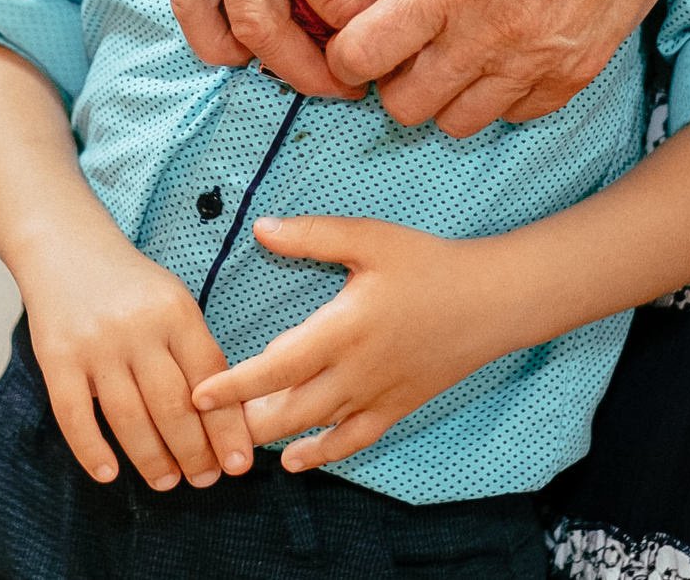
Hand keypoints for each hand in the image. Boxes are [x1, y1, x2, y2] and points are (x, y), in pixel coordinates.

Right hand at [14, 229, 255, 491]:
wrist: (64, 245)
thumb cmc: (129, 285)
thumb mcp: (173, 302)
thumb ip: (195, 351)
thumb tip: (224, 421)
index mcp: (175, 310)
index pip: (210, 378)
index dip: (227, 427)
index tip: (239, 463)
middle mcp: (136, 327)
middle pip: (172, 405)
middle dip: (193, 452)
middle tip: (205, 480)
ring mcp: (94, 343)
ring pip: (128, 418)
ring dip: (152, 459)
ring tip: (167, 482)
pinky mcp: (56, 357)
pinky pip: (74, 414)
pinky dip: (92, 449)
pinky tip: (109, 473)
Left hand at [190, 215, 523, 471]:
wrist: (492, 301)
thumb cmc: (428, 264)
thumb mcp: (370, 238)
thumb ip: (313, 236)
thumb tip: (260, 228)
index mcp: (344, 329)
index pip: (277, 365)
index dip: (235, 384)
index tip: (197, 394)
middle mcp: (356, 371)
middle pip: (288, 410)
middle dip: (242, 422)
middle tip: (202, 427)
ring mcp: (377, 395)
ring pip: (315, 429)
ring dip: (273, 438)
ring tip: (233, 441)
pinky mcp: (396, 407)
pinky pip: (354, 441)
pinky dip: (322, 454)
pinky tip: (294, 461)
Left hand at [328, 0, 689, 135]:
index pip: (366, 53)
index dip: (347, 54)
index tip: (353, 42)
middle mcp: (489, 34)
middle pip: (405, 105)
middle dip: (391, 82)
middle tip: (401, 52)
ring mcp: (534, 62)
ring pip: (457, 123)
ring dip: (443, 96)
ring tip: (451, 58)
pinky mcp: (573, 77)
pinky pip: (513, 115)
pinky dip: (497, 97)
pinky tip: (500, 59)